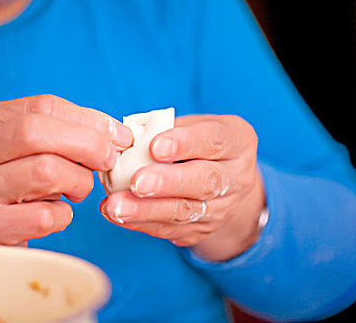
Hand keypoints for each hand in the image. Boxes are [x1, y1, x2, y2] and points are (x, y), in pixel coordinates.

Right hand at [0, 95, 132, 245]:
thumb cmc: (8, 183)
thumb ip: (62, 133)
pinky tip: (58, 213)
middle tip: (108, 160)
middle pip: (37, 132)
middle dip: (87, 144)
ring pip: (46, 171)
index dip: (89, 119)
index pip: (43, 105)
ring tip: (77, 190)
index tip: (119, 136)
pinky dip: (65, 215)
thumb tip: (118, 134)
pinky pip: (45, 216)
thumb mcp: (22, 149)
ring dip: (78, 181)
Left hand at [101, 115, 265, 261]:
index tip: (155, 147)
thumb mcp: (191, 125)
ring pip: (186, 211)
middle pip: (206, 182)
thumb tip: (126, 138)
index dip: (185, 143)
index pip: (213, 140)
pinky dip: (141, 222)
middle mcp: (237, 177)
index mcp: (238, 141)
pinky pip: (171, 229)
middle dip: (168, 183)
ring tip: (117, 205)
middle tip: (138, 182)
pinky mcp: (202, 230)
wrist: (221, 179)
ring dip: (148, 210)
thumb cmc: (197, 142)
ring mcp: (222, 208)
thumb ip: (165, 128)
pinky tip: (117, 214)